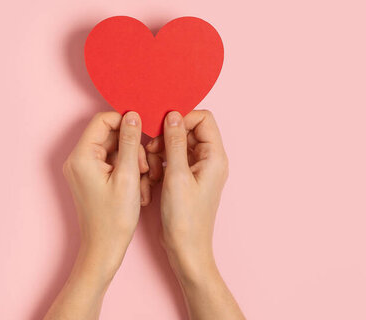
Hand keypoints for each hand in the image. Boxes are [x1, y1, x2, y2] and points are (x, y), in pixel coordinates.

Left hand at [63, 111, 149, 275]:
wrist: (104, 249)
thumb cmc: (114, 218)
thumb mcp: (129, 175)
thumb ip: (130, 141)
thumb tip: (132, 116)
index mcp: (82, 156)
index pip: (102, 121)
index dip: (125, 122)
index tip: (143, 133)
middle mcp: (77, 160)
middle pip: (109, 135)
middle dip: (131, 147)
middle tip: (145, 167)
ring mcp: (83, 170)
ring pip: (114, 150)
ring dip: (132, 161)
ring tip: (143, 181)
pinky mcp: (90, 178)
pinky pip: (111, 163)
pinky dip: (127, 171)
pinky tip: (137, 188)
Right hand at [146, 110, 227, 278]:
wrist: (186, 249)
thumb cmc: (184, 219)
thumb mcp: (176, 176)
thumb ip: (175, 143)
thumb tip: (173, 115)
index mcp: (215, 157)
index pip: (203, 119)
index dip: (182, 119)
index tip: (162, 128)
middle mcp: (210, 160)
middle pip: (190, 130)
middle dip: (169, 134)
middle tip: (151, 147)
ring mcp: (199, 170)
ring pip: (180, 143)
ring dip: (163, 148)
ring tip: (150, 162)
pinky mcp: (188, 179)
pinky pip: (175, 158)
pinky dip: (163, 160)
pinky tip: (153, 172)